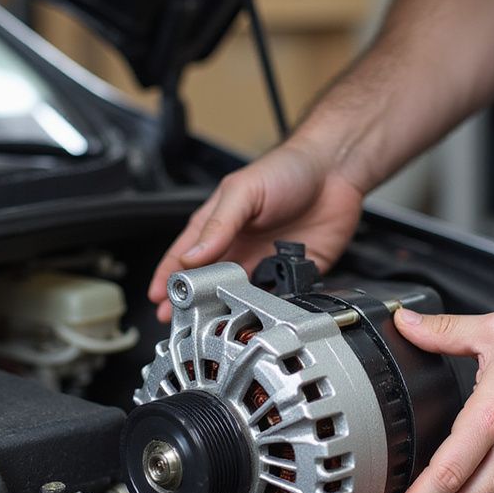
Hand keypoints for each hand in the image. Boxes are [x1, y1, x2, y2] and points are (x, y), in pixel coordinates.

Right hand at [148, 141, 363, 322]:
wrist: (335, 171)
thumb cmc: (287, 169)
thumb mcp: (243, 191)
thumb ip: (217, 225)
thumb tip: (191, 257)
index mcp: (218, 226)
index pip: (184, 258)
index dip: (169, 280)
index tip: (158, 301)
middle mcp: (239, 248)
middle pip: (209, 284)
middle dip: (195, 304)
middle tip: (184, 323)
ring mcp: (265, 262)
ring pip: (241, 297)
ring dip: (231, 310)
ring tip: (219, 323)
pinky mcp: (295, 272)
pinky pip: (279, 298)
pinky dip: (270, 308)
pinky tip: (263, 312)